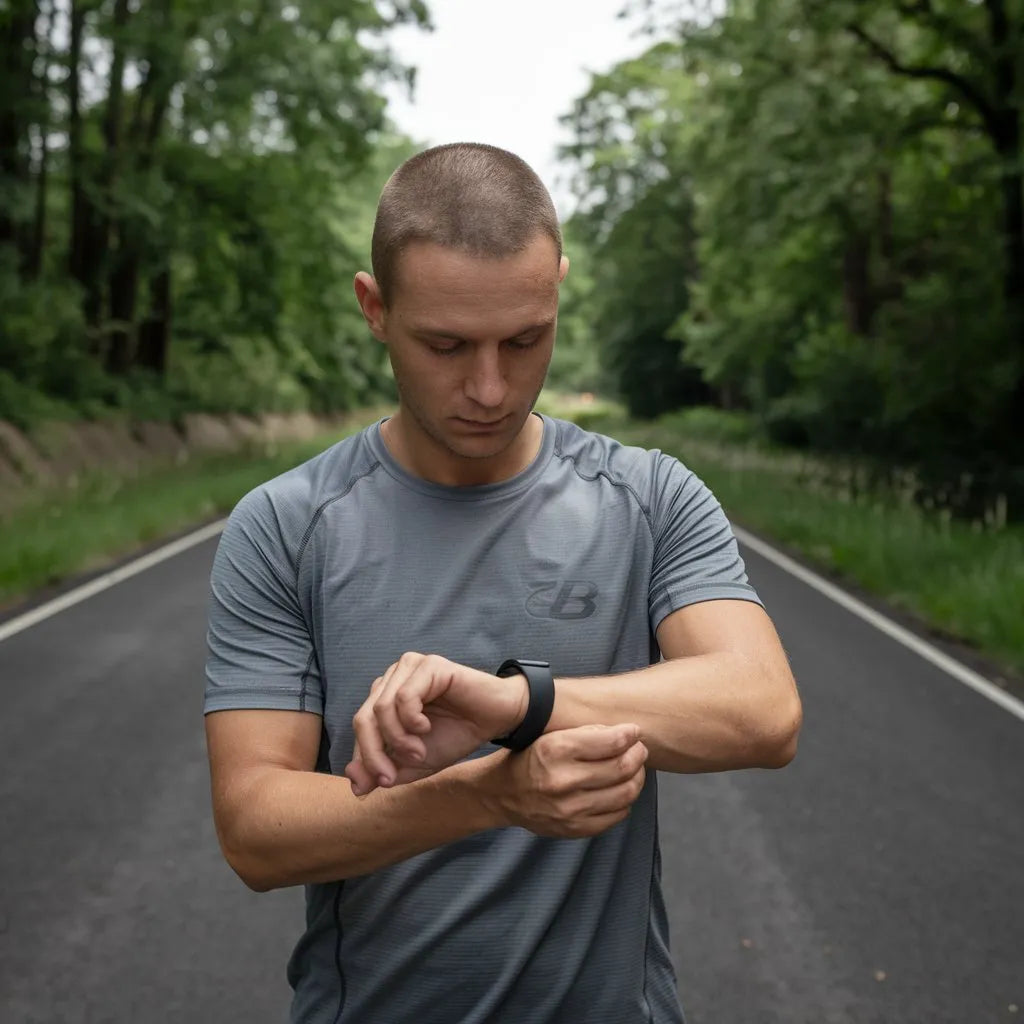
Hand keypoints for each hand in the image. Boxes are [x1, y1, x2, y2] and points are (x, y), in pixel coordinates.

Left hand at [345, 652, 527, 795]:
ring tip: (418, 751)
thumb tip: (353, 783)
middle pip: (363, 718)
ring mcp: (409, 667)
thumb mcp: (414, 763)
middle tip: (394, 775)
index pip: (359, 727)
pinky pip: (405, 696)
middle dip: (375, 754)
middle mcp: (393, 677)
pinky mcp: (429, 665)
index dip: (365, 758)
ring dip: (398, 739)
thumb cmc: (455, 735)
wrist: (495, 720)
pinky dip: (412, 721)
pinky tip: (426, 729)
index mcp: (384, 696)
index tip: (383, 783)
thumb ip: (384, 772)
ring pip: (381, 708)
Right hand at [481, 723, 647, 838]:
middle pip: (622, 768)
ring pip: (625, 793)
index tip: (634, 731)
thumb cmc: (529, 758)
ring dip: (637, 777)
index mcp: (555, 749)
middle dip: (638, 755)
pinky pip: (616, 815)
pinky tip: (619, 790)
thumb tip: (623, 735)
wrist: (501, 794)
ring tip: (634, 768)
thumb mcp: (549, 735)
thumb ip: (585, 733)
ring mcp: (570, 809)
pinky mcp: (575, 829)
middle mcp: (563, 780)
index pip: (610, 742)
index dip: (630, 735)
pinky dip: (625, 800)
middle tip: (639, 749)